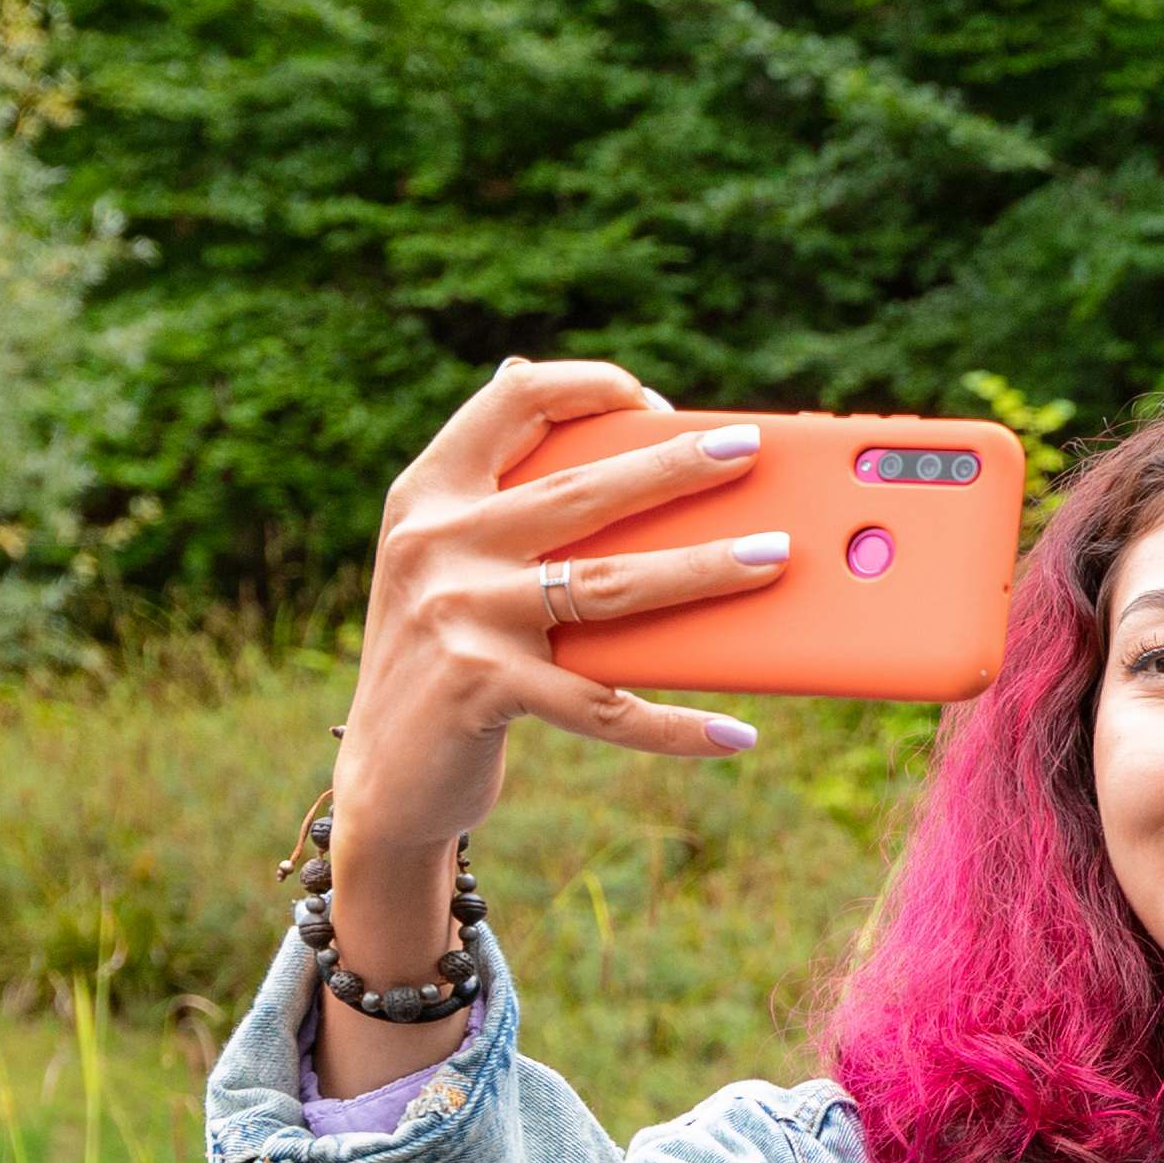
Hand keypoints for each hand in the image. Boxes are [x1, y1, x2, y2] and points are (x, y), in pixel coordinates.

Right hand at [313, 363, 789, 1090]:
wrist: (387, 775)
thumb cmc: (454, 654)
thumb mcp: (460, 568)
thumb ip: (517, 508)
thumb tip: (639, 439)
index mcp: (430, 493)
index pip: (512, 401)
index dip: (589, 386)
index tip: (657, 401)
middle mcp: (436, 543)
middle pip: (582, 491)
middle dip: (675, 466)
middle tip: (750, 449)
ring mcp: (458, 614)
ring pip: (609, 584)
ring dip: (704, 570)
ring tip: (776, 557)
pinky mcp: (484, 688)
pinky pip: (605, 706)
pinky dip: (677, 726)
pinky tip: (738, 732)